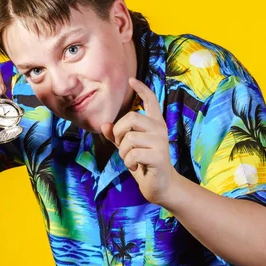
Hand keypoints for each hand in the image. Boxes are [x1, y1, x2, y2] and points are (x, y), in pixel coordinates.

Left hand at [101, 77, 177, 204]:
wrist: (160, 185)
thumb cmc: (142, 163)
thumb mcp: (127, 148)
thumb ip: (116, 136)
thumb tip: (104, 125)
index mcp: (154, 124)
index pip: (151, 100)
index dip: (141, 89)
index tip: (131, 79)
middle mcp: (160, 129)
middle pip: (131, 118)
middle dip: (119, 133)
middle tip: (122, 146)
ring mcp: (161, 141)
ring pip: (129, 138)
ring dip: (123, 152)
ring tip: (130, 160)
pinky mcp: (159, 156)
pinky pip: (132, 154)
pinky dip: (128, 162)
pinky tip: (135, 167)